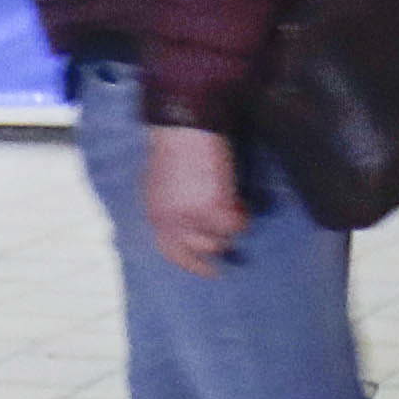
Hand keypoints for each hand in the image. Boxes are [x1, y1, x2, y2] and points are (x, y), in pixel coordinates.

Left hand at [140, 122, 249, 272]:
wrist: (183, 127)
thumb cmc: (173, 148)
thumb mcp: (159, 185)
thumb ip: (169, 208)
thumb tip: (186, 225)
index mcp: (156, 216)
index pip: (173, 253)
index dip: (193, 265)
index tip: (210, 271)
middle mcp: (172, 222)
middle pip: (200, 251)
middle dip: (217, 245)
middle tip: (228, 242)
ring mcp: (193, 217)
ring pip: (221, 239)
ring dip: (229, 226)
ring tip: (233, 207)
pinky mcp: (214, 207)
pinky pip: (236, 225)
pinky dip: (242, 216)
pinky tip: (240, 203)